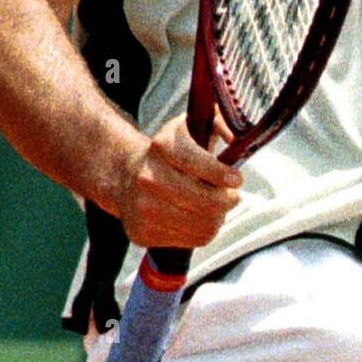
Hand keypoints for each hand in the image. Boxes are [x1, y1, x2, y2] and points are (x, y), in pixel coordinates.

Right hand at [115, 112, 241, 248]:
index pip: (197, 162)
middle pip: (205, 201)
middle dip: (227, 200)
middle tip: (232, 196)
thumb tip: (235, 137)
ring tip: (217, 207)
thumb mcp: (189, 126)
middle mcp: (148, 177)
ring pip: (202, 224)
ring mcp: (143, 208)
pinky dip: (202, 230)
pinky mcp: (142, 232)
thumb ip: (219, 121)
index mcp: (162, 146)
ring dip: (218, 217)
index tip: (236, 179)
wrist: (125, 176)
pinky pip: (190, 240)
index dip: (221, 173)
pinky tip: (199, 217)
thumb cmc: (167, 154)